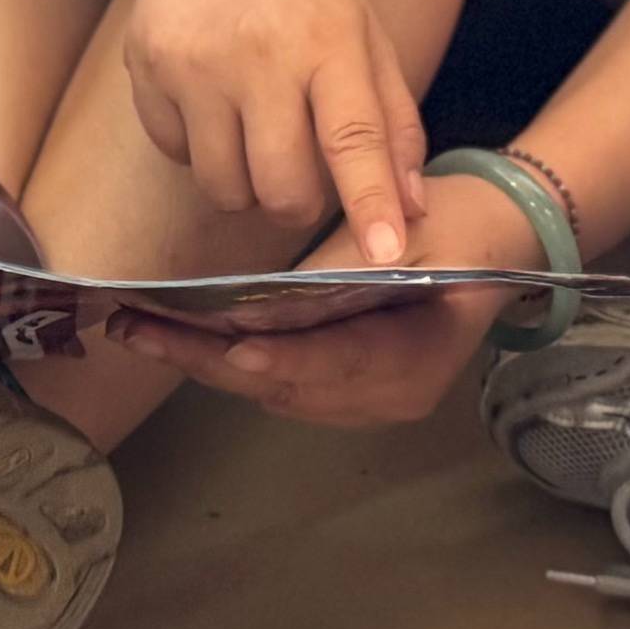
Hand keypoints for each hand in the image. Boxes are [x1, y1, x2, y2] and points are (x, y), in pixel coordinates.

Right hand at [112, 0, 429, 262]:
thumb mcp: (365, 34)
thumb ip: (393, 123)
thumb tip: (412, 210)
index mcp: (327, 41)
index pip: (354, 139)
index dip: (371, 203)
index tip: (387, 255)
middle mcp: (258, 55)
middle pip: (281, 187)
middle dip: (298, 202)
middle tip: (301, 169)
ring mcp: (193, 65)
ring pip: (224, 187)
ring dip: (246, 181)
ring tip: (253, 126)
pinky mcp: (145, 71)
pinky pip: (176, 156)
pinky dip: (200, 147)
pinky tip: (210, 96)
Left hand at [115, 174, 530, 425]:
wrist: (492, 238)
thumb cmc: (452, 225)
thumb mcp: (404, 234)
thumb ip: (336, 275)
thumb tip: (260, 301)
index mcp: (416, 362)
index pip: (339, 363)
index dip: (283, 357)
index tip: (232, 349)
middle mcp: (388, 399)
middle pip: (289, 387)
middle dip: (208, 361)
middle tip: (137, 331)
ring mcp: (366, 403)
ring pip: (274, 391)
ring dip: (207, 363)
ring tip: (140, 330)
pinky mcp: (346, 391)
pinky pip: (281, 383)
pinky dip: (231, 363)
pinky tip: (184, 337)